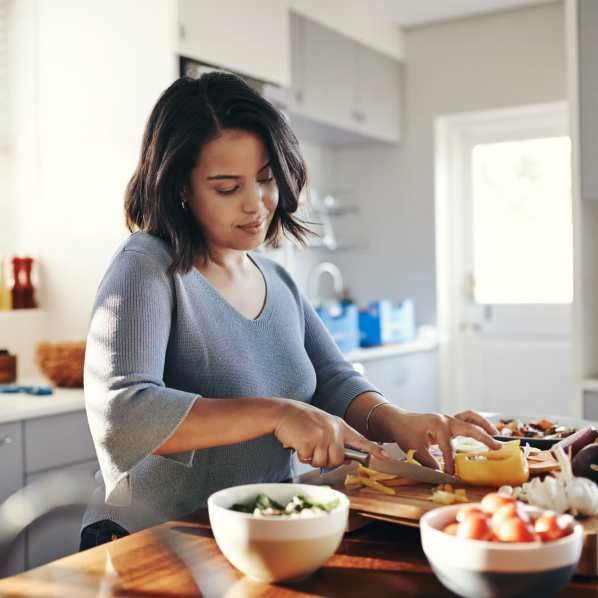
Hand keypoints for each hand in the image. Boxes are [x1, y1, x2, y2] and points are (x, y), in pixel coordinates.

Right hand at [274, 400, 388, 468]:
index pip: (360, 439)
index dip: (373, 449)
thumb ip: (336, 439)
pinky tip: (298, 443)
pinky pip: (308, 459)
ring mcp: (322, 435)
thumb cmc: (302, 421)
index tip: (385, 456)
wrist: (283, 412)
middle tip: (314, 448)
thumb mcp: (324, 425)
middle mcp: (333, 430)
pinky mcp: (310, 441)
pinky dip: (301, 455)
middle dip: (325, 459)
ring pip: (323, 462)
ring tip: (305, 443)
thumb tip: (347, 459)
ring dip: (312, 458)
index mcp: (339, 425)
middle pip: (338, 459)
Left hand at [371, 407, 499, 473]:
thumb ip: (429, 462)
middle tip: (497, 447)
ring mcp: (448, 418)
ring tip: (496, 434)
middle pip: (469, 427)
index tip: (452, 475)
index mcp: (437, 425)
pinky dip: (476, 423)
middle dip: (484, 437)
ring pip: (470, 417)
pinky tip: (485, 431)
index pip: (448, 448)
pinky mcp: (448, 420)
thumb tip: (442, 474)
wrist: (398, 420)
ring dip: (483, 424)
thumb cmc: (405, 433)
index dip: (451, 463)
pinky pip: (466, 418)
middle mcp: (445, 419)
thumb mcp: (414, 449)